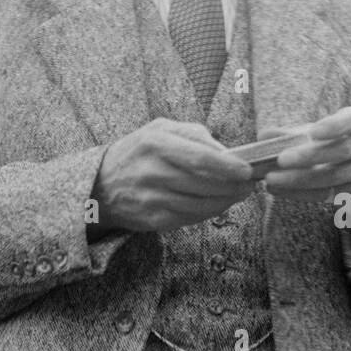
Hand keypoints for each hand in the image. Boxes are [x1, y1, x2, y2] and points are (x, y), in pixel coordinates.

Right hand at [89, 117, 254, 234]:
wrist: (100, 185)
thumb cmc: (137, 152)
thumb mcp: (159, 129)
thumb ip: (193, 134)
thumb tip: (226, 151)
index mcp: (155, 143)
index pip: (200, 158)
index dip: (228, 167)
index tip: (247, 169)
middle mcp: (152, 172)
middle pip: (205, 184)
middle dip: (234, 186)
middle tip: (249, 184)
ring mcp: (152, 199)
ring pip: (201, 205)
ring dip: (226, 201)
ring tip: (238, 194)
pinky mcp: (153, 220)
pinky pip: (191, 218)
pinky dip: (209, 212)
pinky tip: (218, 204)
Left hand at [259, 107, 350, 201]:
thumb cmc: (329, 148)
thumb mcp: (312, 136)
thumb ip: (289, 134)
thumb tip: (264, 135)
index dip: (335, 125)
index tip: (313, 133)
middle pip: (340, 150)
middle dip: (308, 156)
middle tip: (280, 160)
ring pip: (332, 176)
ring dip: (299, 179)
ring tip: (271, 180)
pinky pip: (329, 195)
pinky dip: (301, 193)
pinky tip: (280, 191)